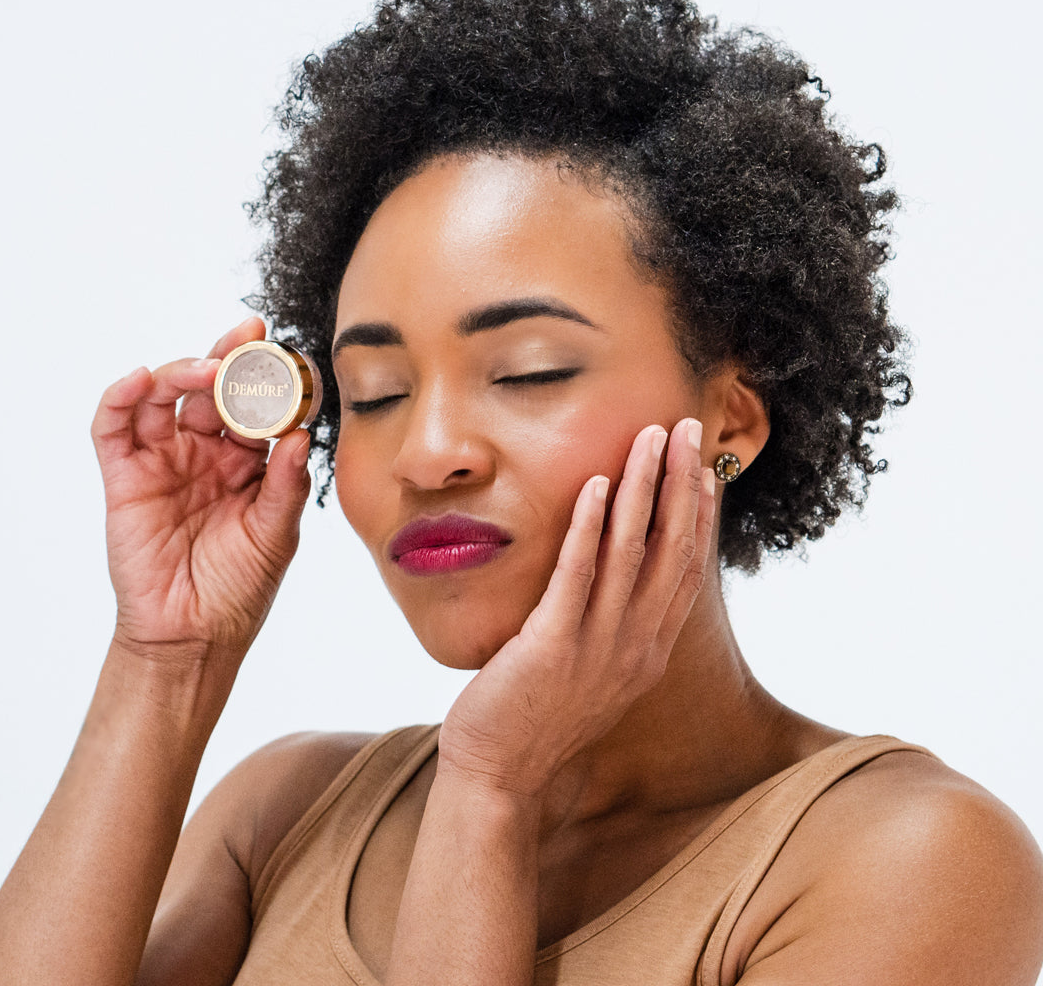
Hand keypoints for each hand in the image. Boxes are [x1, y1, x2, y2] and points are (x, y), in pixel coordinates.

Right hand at [91, 318, 312, 655]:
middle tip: (249, 339)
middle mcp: (205, 452)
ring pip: (165, 397)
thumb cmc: (240, 587)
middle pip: (212, 390)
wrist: (194, 636)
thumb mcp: (276, 534)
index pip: (258, 407)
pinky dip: (122, 397)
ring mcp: (164, 461)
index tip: (290, 356)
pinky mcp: (124, 477)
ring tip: (208, 369)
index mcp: (248, 462)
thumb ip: (286, 484)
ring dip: (183, 372)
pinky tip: (141, 379)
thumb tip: (302, 435)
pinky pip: (114, 428)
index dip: (272, 380)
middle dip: (230, 359)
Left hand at [438, 419, 715, 797]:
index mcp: (648, 650)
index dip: (700, 515)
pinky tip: (596, 486)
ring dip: (644, 490)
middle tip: (688, 429)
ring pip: (632, 554)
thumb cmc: (540, 717)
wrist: (501, 776)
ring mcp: (598, 646)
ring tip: (650, 438)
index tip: (704, 467)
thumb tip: (613, 577)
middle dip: (681, 484)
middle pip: (672, 550)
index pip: (685, 570)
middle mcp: (635, 645)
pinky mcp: (552, 646)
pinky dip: (590, 528)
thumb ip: (613, 625)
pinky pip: (577, 577)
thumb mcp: (595, 670)